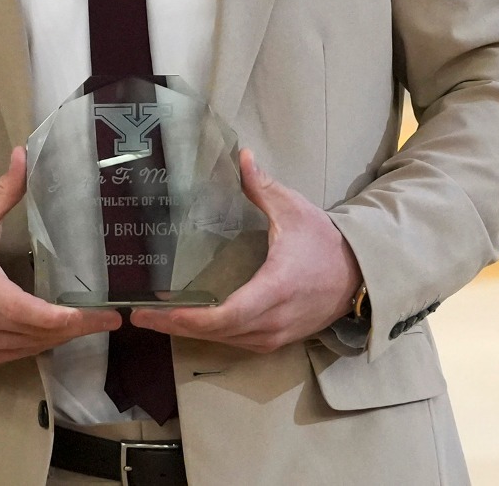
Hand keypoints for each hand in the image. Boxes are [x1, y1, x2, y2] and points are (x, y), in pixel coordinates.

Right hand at [0, 146, 120, 366]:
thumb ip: (5, 191)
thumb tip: (24, 153)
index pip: (25, 309)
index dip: (61, 317)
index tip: (94, 314)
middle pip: (36, 331)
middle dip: (76, 327)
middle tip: (109, 319)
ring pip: (29, 346)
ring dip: (60, 338)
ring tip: (91, 325)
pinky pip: (16, 355)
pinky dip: (38, 344)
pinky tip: (57, 333)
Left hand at [130, 149, 360, 352]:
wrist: (360, 275)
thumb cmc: (325, 242)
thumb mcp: (294, 210)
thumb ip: (262, 187)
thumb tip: (241, 155)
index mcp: (276, 288)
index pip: (227, 314)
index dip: (190, 318)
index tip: (156, 312)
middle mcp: (274, 320)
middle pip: (218, 332)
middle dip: (176, 326)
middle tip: (139, 316)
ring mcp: (276, 335)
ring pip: (225, 341)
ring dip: (191, 332)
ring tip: (155, 319)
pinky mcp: (277, 340)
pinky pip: (237, 342)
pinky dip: (211, 334)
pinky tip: (188, 322)